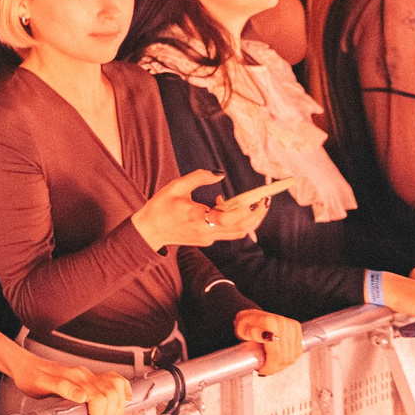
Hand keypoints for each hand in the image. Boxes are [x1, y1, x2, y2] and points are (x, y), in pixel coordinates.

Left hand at [7, 358, 127, 414]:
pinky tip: (125, 399)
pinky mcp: (89, 379)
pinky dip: (123, 391)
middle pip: (111, 398)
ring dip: (115, 411)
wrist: (24, 366)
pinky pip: (114, 381)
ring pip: (116, 391)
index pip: (99, 400)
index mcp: (76, 378)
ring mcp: (89, 376)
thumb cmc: (30, 376)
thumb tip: (82, 395)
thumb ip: (61, 387)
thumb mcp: (40, 384)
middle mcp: (86, 376)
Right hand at [129, 170, 265, 249]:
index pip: (232, 219)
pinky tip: (221, 204)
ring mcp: (208, 239)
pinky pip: (227, 231)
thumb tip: (220, 173)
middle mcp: (207, 232)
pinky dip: (232, 219)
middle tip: (265, 201)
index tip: (260, 199)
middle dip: (257, 215)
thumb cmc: (160, 207)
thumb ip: (199, 177)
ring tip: (249, 202)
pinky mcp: (207, 240)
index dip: (250, 210)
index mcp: (199, 218)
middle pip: (242, 229)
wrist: (149, 231)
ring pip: (237, 232)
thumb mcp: (176, 186)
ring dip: (247, 219)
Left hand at [234, 309, 301, 373]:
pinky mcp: (296, 328)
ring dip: (282, 365)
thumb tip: (266, 337)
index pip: (275, 353)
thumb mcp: (241, 329)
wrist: (252, 316)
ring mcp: (291, 325)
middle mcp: (282, 322)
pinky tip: (279, 359)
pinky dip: (289, 359)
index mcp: (269, 322)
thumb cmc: (245, 324)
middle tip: (265, 370)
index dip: (269, 367)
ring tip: (270, 365)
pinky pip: (297, 351)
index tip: (261, 370)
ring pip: (292, 356)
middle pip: (285, 357)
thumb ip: (251, 334)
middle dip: (274, 368)